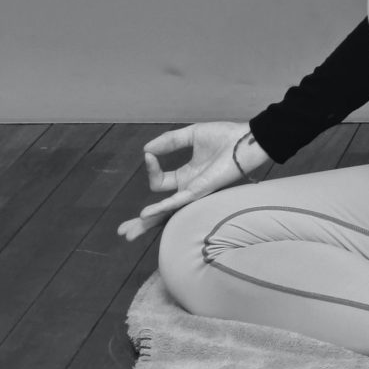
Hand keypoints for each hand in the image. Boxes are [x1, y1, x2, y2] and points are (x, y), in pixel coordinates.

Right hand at [117, 120, 262, 243]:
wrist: (246, 139)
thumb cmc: (225, 137)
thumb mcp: (191, 135)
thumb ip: (169, 141)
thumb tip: (147, 149)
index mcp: (187, 176)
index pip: (160, 182)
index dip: (150, 169)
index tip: (148, 154)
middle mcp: (189, 188)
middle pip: (160, 210)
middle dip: (141, 222)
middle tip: (123, 232)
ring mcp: (194, 193)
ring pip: (166, 213)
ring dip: (147, 223)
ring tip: (128, 233)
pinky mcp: (200, 191)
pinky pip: (177, 202)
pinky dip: (160, 207)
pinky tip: (146, 213)